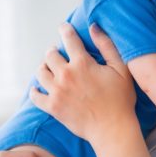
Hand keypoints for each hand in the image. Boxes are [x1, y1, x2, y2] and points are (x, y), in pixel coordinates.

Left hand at [30, 23, 135, 145]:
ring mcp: (57, 92)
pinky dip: (34, 91)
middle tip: (56, 52)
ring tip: (48, 67)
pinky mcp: (52, 107)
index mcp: (82, 64)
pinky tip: (37, 88)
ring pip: (40, 73)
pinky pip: (35, 96)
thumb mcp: (121, 69)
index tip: (63, 27)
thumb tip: (94, 27)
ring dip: (43, 67)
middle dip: (53, 51)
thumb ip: (107, 46)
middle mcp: (66, 75)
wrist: (112, 129)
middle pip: (50, 55)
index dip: (65, 30)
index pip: (69, 39)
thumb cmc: (120, 99)